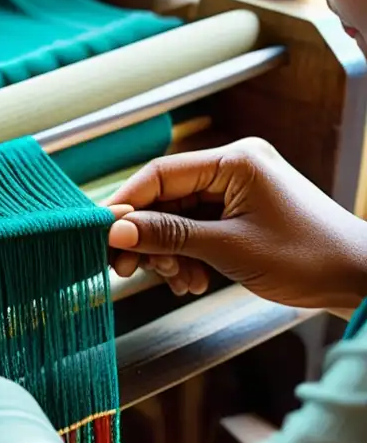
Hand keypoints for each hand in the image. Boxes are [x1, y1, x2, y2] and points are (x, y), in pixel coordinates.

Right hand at [106, 138, 366, 308]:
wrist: (358, 281)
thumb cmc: (306, 258)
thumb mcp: (228, 249)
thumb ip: (168, 236)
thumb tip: (116, 230)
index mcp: (234, 161)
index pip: (160, 174)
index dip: (126, 204)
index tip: (102, 234)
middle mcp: (233, 168)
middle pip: (165, 198)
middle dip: (147, 236)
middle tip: (128, 270)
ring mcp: (237, 191)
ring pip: (177, 218)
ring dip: (168, 252)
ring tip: (178, 281)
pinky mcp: (240, 213)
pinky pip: (196, 230)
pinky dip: (187, 256)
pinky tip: (192, 281)